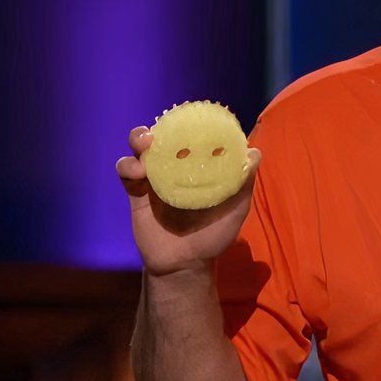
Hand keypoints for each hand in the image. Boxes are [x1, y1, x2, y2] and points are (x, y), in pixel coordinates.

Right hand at [114, 125, 260, 276]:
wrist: (185, 266)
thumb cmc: (214, 236)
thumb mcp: (236, 209)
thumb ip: (244, 182)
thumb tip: (254, 152)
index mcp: (197, 167)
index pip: (190, 137)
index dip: (187, 122)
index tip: (188, 114)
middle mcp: (174, 168)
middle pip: (161, 136)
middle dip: (158, 126)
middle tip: (159, 131)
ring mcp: (154, 179)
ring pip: (139, 148)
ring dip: (138, 139)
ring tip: (145, 145)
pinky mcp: (136, 193)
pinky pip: (126, 170)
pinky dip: (128, 165)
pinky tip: (137, 172)